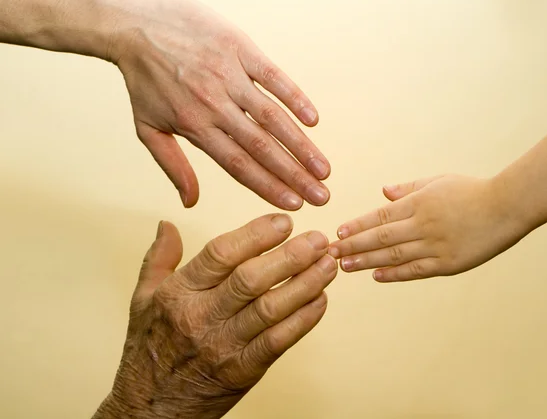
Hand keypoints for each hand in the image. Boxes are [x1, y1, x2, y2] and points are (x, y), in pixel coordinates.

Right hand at [94, 215, 336, 418]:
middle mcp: (201, 317)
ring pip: (270, 308)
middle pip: (251, 279)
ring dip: (305, 284)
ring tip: (327, 264)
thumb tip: (168, 224)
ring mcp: (223, 346)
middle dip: (291, 256)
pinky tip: (321, 299)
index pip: (221, 254)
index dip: (256, 234)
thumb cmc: (150, 350)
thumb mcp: (142, 299)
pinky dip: (304, 319)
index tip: (284, 222)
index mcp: (178, 293)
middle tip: (317, 239)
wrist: (150, 409)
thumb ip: (158, 259)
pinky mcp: (243, 371)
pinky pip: (279, 341)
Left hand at [110, 0, 329, 208]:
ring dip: (301, 144)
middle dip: (295, 175)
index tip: (294, 204)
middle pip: (262, 147)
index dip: (269, 186)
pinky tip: (313, 119)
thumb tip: (190, 201)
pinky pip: (272, 75)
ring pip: (272, 116)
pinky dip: (295, 96)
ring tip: (323, 168)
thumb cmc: (143, 79)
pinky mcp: (239, 48)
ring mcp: (229, 75)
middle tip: (321, 196)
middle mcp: (215, 104)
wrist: (134, 23)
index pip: (239, 165)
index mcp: (194, 126)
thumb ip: (172, 166)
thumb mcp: (147, 128)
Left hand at [328, 175, 527, 281]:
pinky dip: (394, 274)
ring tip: (345, 266)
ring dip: (366, 261)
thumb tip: (383, 191)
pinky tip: (376, 276)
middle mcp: (423, 224)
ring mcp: (436, 245)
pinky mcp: (449, 263)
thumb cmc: (471, 190)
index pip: (380, 215)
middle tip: (330, 253)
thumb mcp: (437, 181)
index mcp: (419, 203)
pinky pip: (416, 270)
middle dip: (352, 245)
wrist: (508, 206)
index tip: (338, 233)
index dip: (357, 226)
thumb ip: (408, 188)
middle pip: (380, 237)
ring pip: (393, 256)